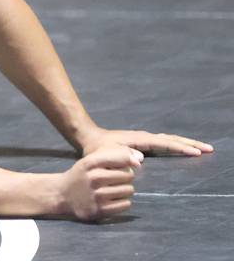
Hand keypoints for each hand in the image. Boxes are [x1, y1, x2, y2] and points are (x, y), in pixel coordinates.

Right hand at [60, 146, 141, 220]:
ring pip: (129, 190)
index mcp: (90, 162)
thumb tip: (139, 160)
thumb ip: (113, 155)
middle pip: (128, 175)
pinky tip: (112, 199)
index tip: (128, 165)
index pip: (122, 158)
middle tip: (114, 179)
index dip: (129, 161)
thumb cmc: (81, 175)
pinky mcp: (100, 210)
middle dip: (125, 177)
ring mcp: (97, 195)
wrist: (62, 195)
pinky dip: (122, 202)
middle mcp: (94, 178)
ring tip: (112, 189)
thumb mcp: (90, 160)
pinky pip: (126, 204)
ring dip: (124, 190)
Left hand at [81, 127, 213, 157]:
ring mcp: (142, 138)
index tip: (196, 152)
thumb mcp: (107, 154)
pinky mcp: (140, 142)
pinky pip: (163, 142)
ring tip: (200, 148)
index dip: (181, 148)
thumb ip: (121, 157)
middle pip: (172, 139)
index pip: (165, 143)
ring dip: (184, 143)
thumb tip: (141, 159)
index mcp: (139, 140)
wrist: (88, 138)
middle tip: (208, 149)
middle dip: (190, 143)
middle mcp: (143, 137)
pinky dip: (174, 144)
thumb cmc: (97, 149)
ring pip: (168, 139)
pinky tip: (179, 147)